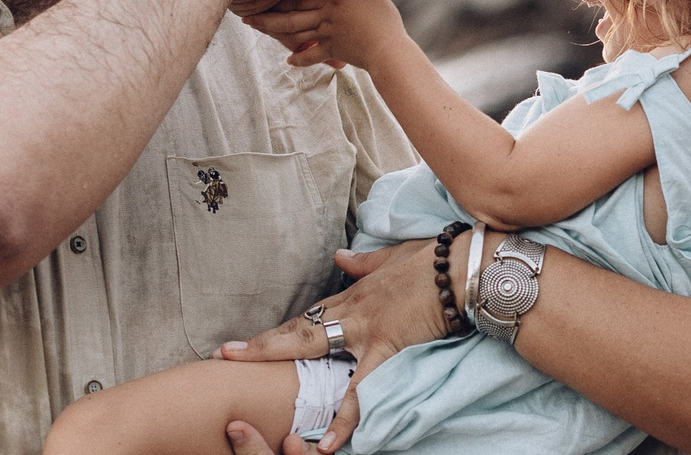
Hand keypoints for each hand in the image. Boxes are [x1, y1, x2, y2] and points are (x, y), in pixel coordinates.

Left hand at [217, 241, 450, 452]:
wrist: (463, 267)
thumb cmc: (436, 258)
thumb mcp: (393, 256)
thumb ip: (364, 262)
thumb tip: (341, 255)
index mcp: (354, 293)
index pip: (309, 315)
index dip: (280, 329)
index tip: (251, 338)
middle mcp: (351, 311)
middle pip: (298, 330)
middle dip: (262, 344)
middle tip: (227, 355)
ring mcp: (364, 328)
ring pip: (316, 351)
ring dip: (287, 374)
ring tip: (260, 398)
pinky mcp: (386, 346)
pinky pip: (361, 389)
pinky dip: (344, 418)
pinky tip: (327, 443)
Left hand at [242, 0, 409, 69]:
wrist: (389, 51)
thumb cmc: (383, 19)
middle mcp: (324, 15)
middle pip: (289, 16)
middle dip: (266, 16)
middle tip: (248, 16)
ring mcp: (325, 35)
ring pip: (292, 34)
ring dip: (273, 33)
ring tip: (258, 29)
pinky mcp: (330, 52)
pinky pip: (309, 56)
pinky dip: (298, 59)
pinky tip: (289, 61)